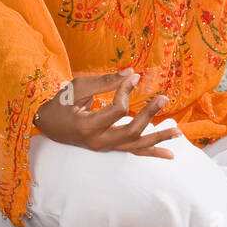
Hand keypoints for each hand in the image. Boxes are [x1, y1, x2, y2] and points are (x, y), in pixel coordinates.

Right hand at [32, 67, 179, 158]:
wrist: (49, 124)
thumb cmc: (61, 103)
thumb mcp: (78, 87)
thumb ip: (105, 81)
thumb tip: (132, 73)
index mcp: (87, 126)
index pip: (117, 110)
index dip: (126, 92)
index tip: (133, 77)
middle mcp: (97, 142)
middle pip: (131, 132)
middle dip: (149, 115)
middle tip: (163, 98)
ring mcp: (104, 148)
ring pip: (136, 146)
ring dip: (158, 138)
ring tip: (178, 132)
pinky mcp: (109, 148)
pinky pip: (133, 153)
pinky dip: (152, 152)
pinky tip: (170, 154)